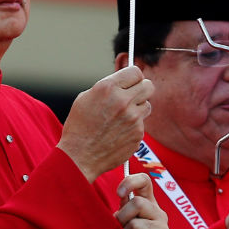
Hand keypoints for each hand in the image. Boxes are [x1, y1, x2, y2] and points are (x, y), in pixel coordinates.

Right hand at [58, 66, 153, 181]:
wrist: (79, 157)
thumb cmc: (79, 127)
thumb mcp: (86, 98)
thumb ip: (108, 87)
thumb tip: (123, 82)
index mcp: (108, 88)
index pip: (136, 72)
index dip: (133, 77)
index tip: (130, 82)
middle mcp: (123, 101)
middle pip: (148, 86)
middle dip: (141, 89)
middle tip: (132, 96)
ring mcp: (133, 118)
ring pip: (147, 105)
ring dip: (138, 108)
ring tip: (122, 116)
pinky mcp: (138, 134)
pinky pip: (142, 123)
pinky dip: (134, 126)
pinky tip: (119, 131)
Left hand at [112, 173, 168, 228]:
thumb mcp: (118, 227)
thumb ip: (119, 211)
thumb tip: (120, 197)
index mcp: (148, 205)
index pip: (145, 182)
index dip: (131, 181)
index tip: (119, 193)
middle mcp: (158, 214)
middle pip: (138, 203)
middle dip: (122, 218)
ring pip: (136, 225)